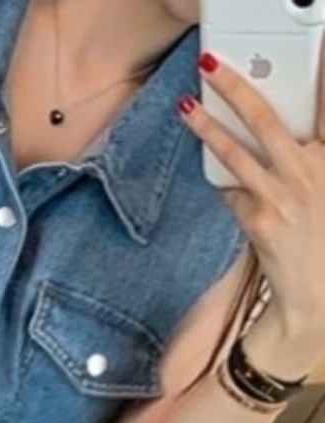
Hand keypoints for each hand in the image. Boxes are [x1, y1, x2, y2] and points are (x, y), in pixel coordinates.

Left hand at [181, 45, 324, 375]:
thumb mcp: (320, 189)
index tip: (290, 53)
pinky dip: (225, 186)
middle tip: (212, 67)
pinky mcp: (260, 221)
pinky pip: (232, 193)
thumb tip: (269, 137)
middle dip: (237, 88)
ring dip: (208, 127)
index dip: (306, 80)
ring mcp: (283, 197)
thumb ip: (301, 160)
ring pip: (238, 153)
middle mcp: (310, 172)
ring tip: (186, 108)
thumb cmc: (318, 239)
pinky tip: (224, 183)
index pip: (317, 109)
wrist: (316, 294)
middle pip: (267, 119)